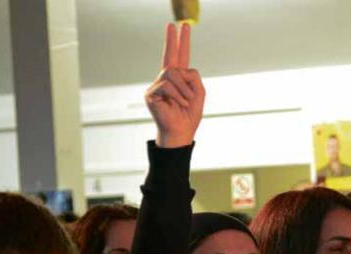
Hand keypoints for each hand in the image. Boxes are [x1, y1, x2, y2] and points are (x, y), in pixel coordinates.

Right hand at [145, 23, 204, 147]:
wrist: (181, 132)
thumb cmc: (189, 115)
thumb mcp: (199, 93)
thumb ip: (193, 76)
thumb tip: (179, 69)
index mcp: (179, 80)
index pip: (180, 57)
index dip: (181, 43)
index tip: (182, 27)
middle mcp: (166, 80)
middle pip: (169, 56)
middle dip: (172, 40)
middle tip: (172, 24)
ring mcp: (157, 86)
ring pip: (172, 72)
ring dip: (184, 88)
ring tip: (186, 101)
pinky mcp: (151, 93)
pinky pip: (167, 85)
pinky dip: (177, 94)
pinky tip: (179, 104)